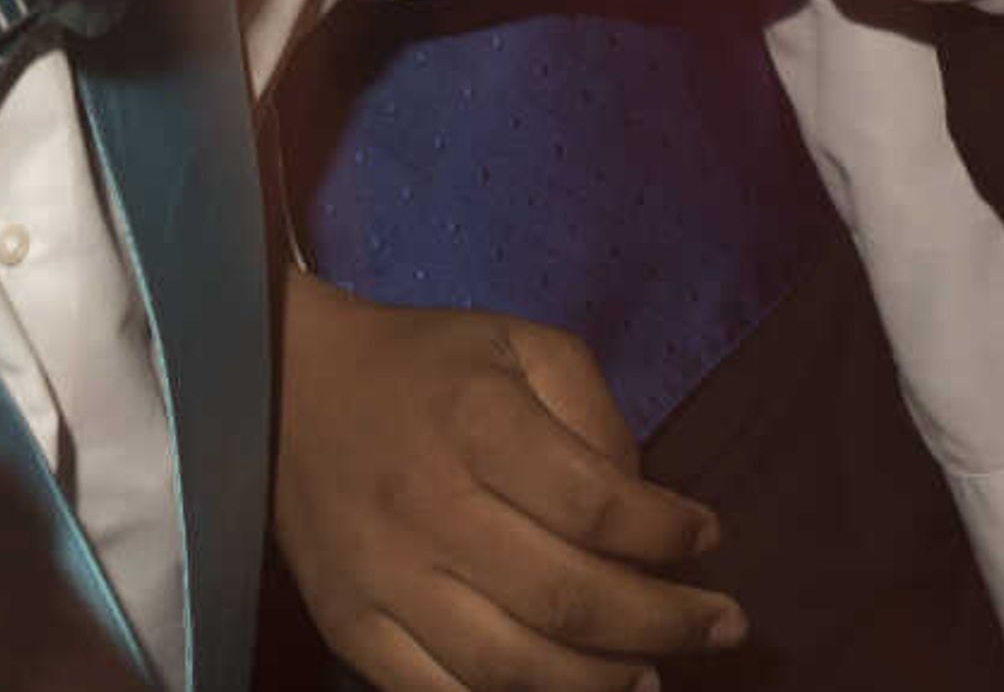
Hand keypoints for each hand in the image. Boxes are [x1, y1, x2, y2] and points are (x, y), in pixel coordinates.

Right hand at [274, 270, 744, 691]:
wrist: (282, 387)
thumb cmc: (423, 366)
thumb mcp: (519, 344)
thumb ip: (593, 411)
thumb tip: (643, 508)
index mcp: (475, 422)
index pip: (597, 505)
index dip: (669, 532)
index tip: (707, 535)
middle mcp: (428, 507)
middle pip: (567, 599)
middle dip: (665, 624)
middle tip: (721, 626)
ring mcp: (384, 579)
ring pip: (511, 669)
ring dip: (601, 684)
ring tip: (651, 674)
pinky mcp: (350, 627)